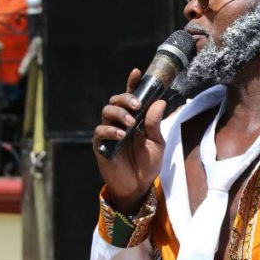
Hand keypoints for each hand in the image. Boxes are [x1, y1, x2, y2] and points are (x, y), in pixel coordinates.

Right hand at [92, 68, 166, 214]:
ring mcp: (109, 133)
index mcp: (135, 119)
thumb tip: (159, 102)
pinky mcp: (101, 146)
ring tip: (130, 124)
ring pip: (106, 112)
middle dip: (126, 99)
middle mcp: (120, 122)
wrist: (139, 187)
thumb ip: (155, 123)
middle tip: (137, 106)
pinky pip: (100, 132)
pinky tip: (121, 135)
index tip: (136, 72)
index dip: (132, 84)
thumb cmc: (148, 165)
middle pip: (116, 100)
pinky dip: (110, 130)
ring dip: (119, 113)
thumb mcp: (157, 143)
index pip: (132, 98)